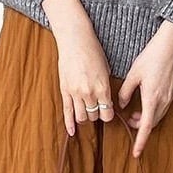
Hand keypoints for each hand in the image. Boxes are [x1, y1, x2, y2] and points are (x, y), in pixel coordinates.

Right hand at [42, 0, 115, 135]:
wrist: (75, 40)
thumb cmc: (93, 52)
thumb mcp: (106, 70)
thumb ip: (105, 88)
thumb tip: (106, 102)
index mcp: (102, 88)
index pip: (107, 114)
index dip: (108, 115)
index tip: (108, 112)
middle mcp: (89, 93)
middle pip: (94, 116)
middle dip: (97, 115)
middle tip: (97, 109)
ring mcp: (75, 93)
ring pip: (81, 117)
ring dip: (85, 117)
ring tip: (86, 112)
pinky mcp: (64, 90)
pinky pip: (67, 112)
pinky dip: (69, 124)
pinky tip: (72, 132)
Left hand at [117, 20, 172, 156]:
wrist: (172, 45)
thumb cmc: (152, 57)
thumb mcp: (133, 74)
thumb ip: (125, 92)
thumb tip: (122, 105)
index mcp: (152, 98)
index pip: (145, 127)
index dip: (140, 141)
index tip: (136, 153)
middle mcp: (163, 100)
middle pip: (152, 123)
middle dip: (140, 127)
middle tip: (128, 121)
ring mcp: (170, 96)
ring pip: (157, 115)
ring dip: (146, 118)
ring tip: (133, 111)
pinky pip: (162, 107)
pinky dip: (152, 110)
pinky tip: (144, 101)